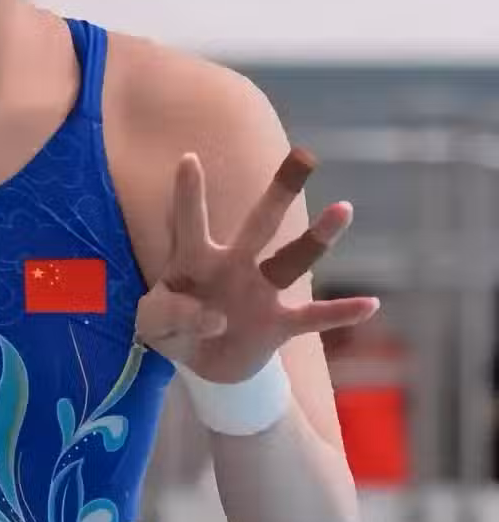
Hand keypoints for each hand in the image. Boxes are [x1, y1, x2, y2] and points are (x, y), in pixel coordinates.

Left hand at [135, 148, 379, 382]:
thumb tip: (214, 317)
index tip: (188, 158)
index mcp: (194, 258)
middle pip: (259, 224)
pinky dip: (340, 313)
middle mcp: (233, 265)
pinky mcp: (278, 324)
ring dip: (317, 238)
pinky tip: (370, 304)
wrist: (202, 364)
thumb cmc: (170, 329)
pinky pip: (313, 317)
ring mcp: (260, 291)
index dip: (188, 193)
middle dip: (280, 193)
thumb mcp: (153, 327)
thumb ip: (170, 317)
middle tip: (303, 157)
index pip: (189, 221)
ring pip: (292, 260)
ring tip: (343, 208)